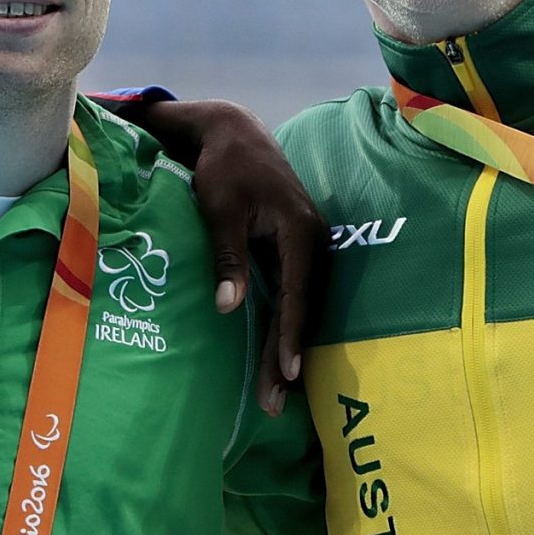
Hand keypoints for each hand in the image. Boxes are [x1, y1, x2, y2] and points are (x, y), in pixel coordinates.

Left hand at [143, 97, 326, 414]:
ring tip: (274, 394)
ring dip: (286, 349)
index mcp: (300, 231)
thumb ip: (228, 256)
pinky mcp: (293, 253)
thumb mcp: (220, 209)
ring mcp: (306, 249)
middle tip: (274, 403)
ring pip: (299, 307)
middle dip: (288, 357)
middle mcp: (313, 242)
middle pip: (303, 309)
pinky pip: (293, 297)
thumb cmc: (223, 167)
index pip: (298, 294)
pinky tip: (275, 360)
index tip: (287, 373)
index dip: (290, 336)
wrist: (232, 132)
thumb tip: (230, 307)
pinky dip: (284, 328)